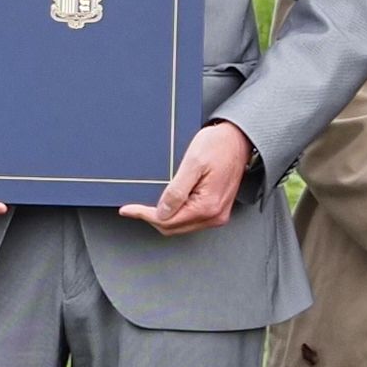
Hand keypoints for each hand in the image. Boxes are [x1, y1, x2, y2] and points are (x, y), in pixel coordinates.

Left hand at [123, 119, 257, 235]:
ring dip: (164, 217)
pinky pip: (191, 219)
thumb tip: (161, 212)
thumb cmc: (218, 145)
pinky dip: (176, 214)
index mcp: (208, 206)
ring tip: (148, 205)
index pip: (168, 221)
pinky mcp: (217, 209)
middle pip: (173, 228)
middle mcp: (214, 215)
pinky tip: (167, 203)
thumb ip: (176, 191)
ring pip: (181, 225)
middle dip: (152, 218)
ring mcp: (217, 214)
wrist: (238, 139)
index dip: (144, 215)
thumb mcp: (192, 163)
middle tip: (135, 207)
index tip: (128, 210)